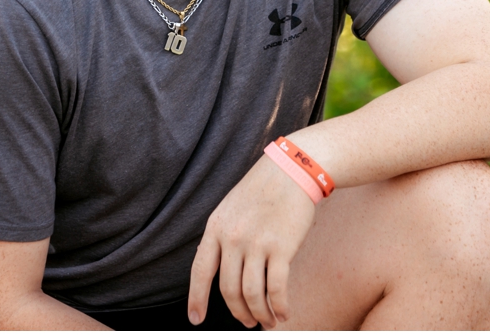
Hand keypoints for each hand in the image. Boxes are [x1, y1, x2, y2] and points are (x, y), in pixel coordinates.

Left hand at [189, 153, 317, 326]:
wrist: (293, 169)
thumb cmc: (263, 190)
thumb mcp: (230, 208)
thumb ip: (222, 237)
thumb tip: (216, 269)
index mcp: (215, 228)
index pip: (200, 272)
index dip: (197, 299)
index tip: (196, 319)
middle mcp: (232, 238)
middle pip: (229, 290)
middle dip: (239, 312)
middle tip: (248, 322)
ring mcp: (256, 243)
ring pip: (253, 294)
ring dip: (260, 314)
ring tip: (268, 321)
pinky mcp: (282, 247)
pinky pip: (277, 288)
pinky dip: (279, 305)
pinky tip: (284, 312)